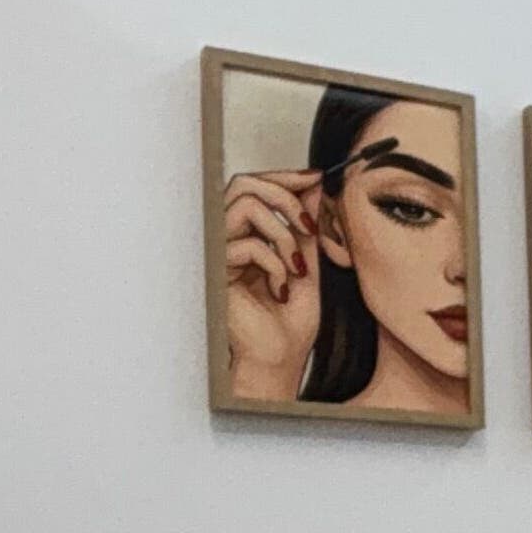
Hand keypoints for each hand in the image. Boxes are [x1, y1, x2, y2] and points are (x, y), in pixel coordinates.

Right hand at [223, 169, 322, 399]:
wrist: (281, 356)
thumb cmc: (290, 320)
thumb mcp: (307, 262)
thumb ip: (305, 226)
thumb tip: (312, 185)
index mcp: (245, 232)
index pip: (255, 185)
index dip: (284, 175)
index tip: (316, 177)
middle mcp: (225, 236)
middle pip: (244, 183)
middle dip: (285, 195)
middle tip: (310, 225)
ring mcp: (216, 251)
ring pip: (246, 206)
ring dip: (283, 233)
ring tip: (297, 266)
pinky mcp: (215, 270)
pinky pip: (247, 244)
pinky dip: (275, 264)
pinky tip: (282, 290)